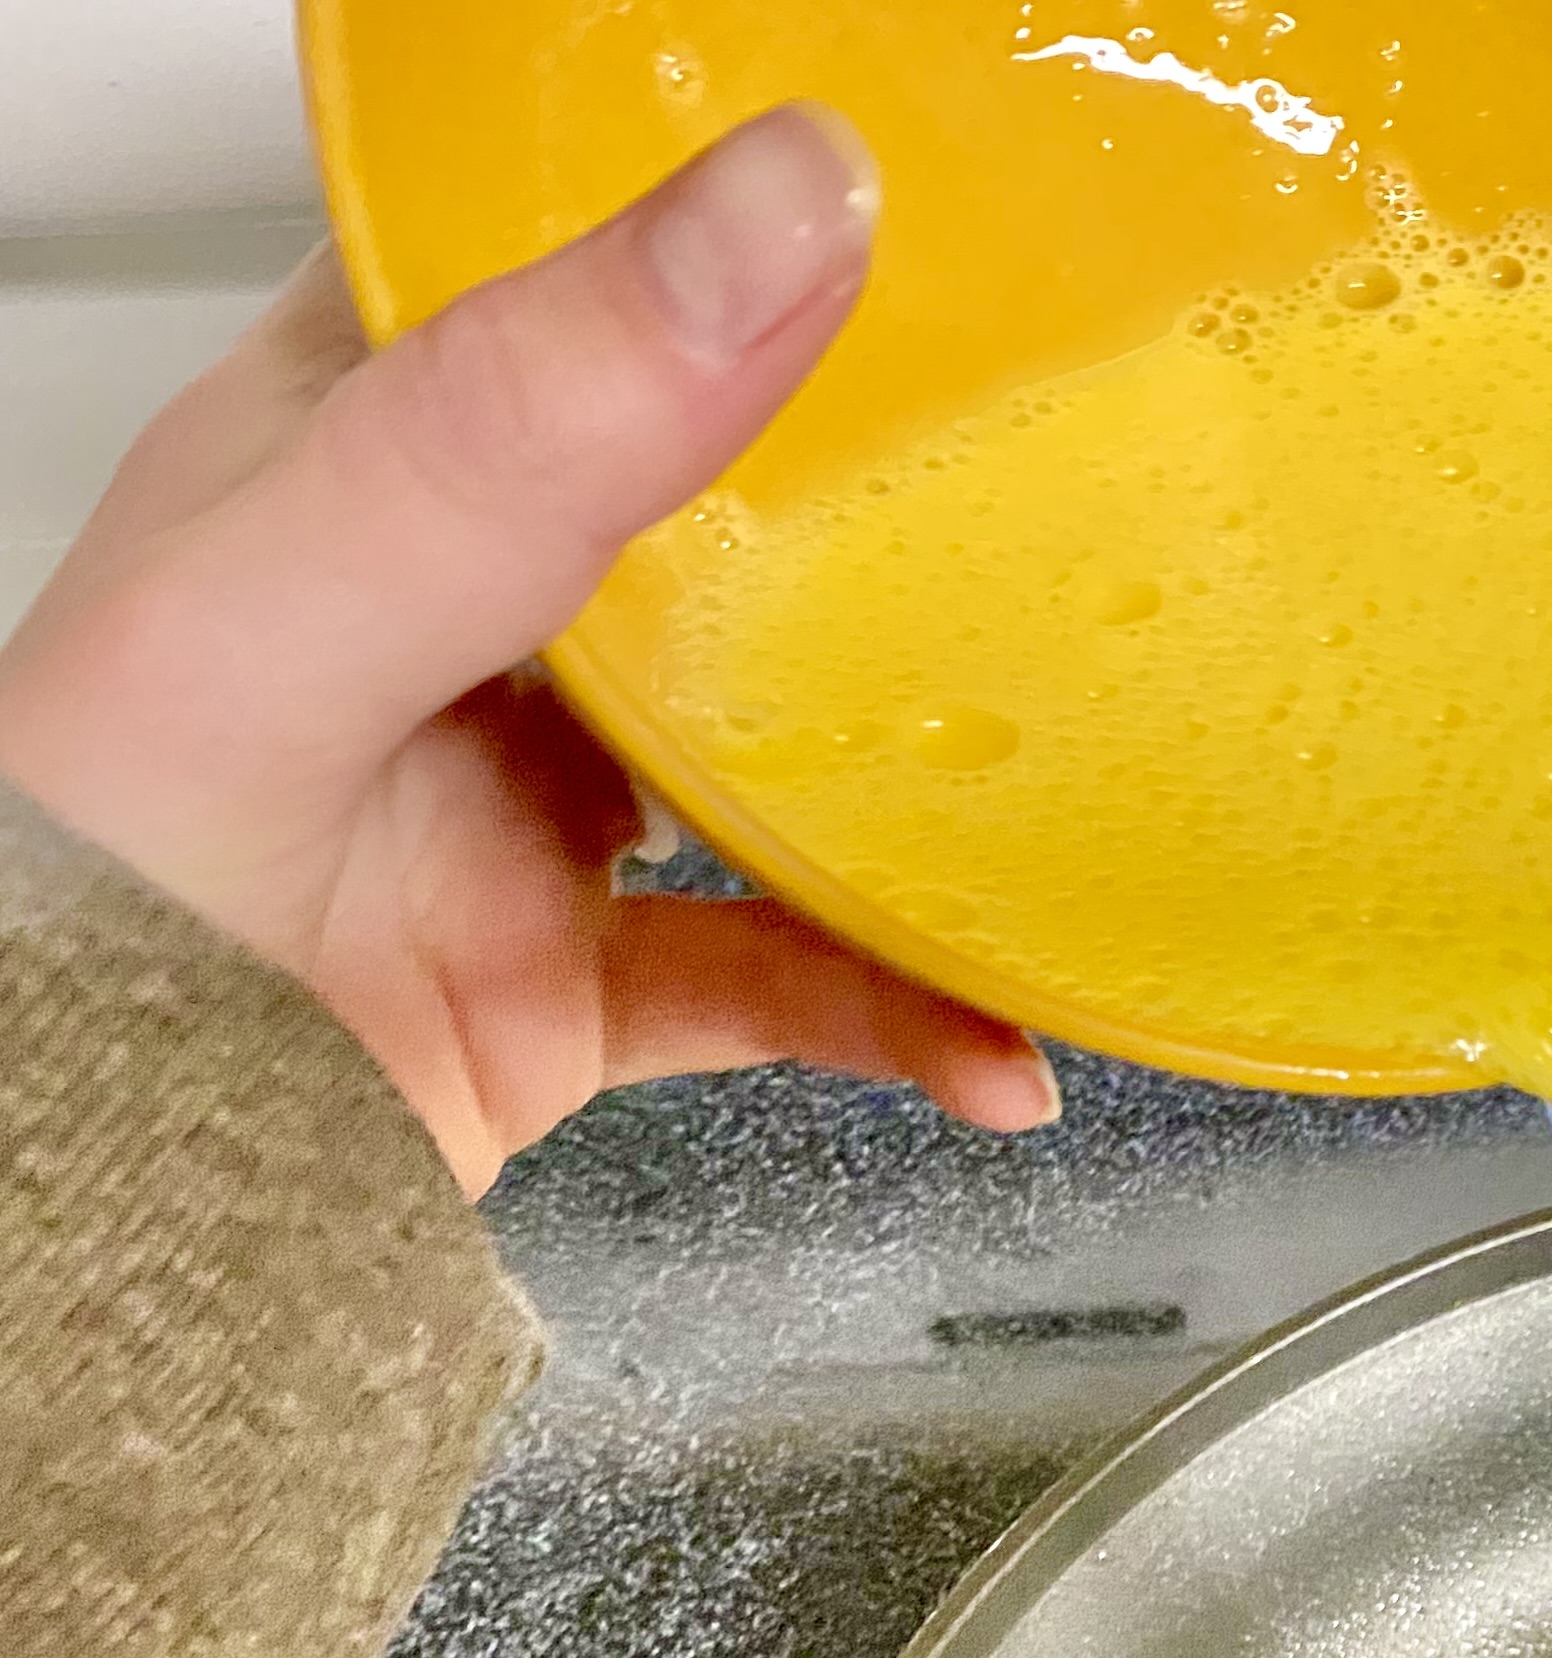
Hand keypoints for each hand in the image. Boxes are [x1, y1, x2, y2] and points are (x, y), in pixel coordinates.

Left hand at [0, 106, 1058, 1197]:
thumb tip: (788, 210)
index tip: (930, 208)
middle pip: (727, 509)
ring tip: (1077, 768)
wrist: (101, 1178)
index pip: (561, 262)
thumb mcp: (305, 594)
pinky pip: (790, 987)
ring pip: (787, 755)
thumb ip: (532, 423)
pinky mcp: (585, 982)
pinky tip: (995, 1044)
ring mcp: (540, 800)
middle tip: (1058, 476)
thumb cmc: (96, 866)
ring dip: (933, 784)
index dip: (726, 218)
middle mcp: (472, 608)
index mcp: (370, 439)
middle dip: (893, 502)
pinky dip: (905, 1020)